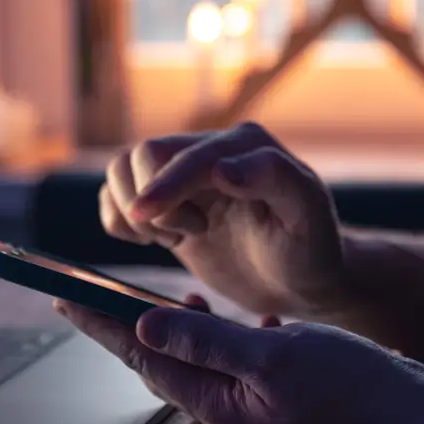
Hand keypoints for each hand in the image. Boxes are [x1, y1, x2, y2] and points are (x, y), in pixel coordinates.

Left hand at [55, 294, 423, 423]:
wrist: (402, 405)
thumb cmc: (345, 383)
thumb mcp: (271, 357)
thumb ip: (208, 342)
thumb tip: (146, 326)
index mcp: (216, 402)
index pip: (142, 358)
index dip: (101, 325)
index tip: (63, 298)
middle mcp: (222, 404)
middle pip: (157, 357)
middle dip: (121, 323)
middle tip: (85, 292)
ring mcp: (244, 397)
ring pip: (190, 354)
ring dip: (169, 324)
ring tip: (155, 299)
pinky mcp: (265, 385)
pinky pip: (224, 355)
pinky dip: (214, 330)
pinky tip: (221, 312)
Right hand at [100, 122, 348, 317]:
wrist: (299, 277)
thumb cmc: (309, 249)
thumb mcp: (307, 215)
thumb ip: (275, 179)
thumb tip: (222, 167)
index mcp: (245, 145)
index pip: (186, 156)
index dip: (163, 185)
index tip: (145, 217)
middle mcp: (210, 149)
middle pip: (143, 155)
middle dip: (151, 202)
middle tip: (188, 235)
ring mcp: (184, 174)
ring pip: (121, 169)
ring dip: (132, 210)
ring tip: (173, 238)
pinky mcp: (165, 201)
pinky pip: (115, 195)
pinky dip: (118, 220)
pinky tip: (158, 241)